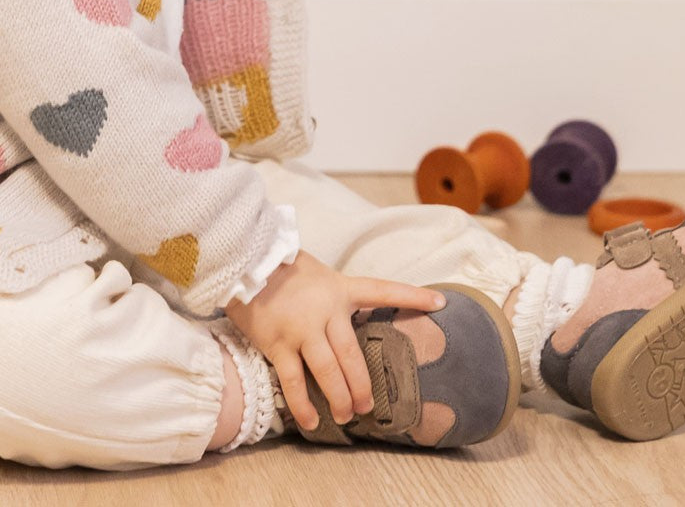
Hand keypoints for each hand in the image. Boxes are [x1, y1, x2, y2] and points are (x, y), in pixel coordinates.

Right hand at [225, 251, 444, 430]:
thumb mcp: (317, 273)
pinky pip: (294, 380)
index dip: (413, 296)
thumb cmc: (282, 269)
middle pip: (352, 353)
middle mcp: (325, 309)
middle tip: (370, 405)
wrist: (244, 262)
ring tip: (347, 416)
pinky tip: (311, 422)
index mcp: (340, 287)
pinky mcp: (277, 342)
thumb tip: (346, 320)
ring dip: (340, 397)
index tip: (440, 302)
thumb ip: (334, 296)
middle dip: (363, 383)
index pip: (384, 290)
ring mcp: (301, 328)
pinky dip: (303, 404)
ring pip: (328, 370)